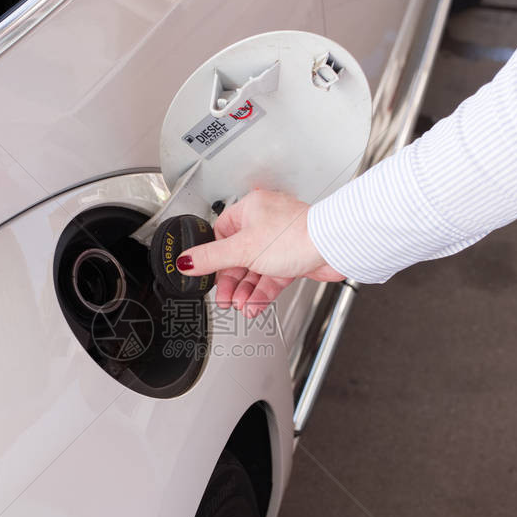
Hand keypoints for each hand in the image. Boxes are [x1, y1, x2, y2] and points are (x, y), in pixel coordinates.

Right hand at [176, 189, 343, 315]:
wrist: (332, 248)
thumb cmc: (296, 236)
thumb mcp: (242, 249)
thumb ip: (210, 258)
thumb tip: (184, 261)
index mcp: (250, 210)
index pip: (221, 234)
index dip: (214, 257)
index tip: (206, 274)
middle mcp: (265, 224)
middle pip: (237, 257)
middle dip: (230, 282)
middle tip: (223, 298)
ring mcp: (280, 244)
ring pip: (254, 271)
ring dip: (245, 291)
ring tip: (239, 305)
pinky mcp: (292, 260)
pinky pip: (270, 279)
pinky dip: (260, 294)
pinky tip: (253, 306)